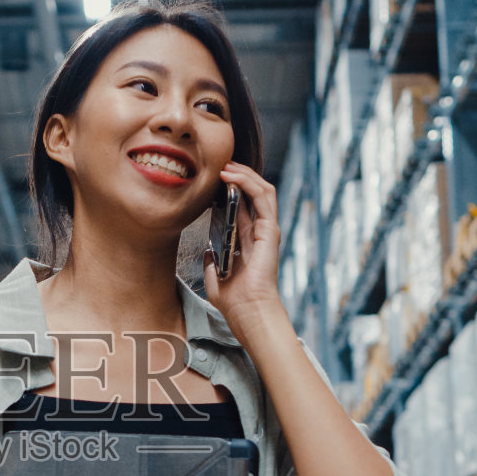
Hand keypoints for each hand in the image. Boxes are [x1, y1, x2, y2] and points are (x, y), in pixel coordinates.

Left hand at [203, 162, 284, 325]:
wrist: (247, 311)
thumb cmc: (234, 300)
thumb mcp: (214, 277)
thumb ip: (212, 263)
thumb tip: (207, 251)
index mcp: (247, 241)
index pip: (243, 206)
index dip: (231, 188)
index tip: (213, 178)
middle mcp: (259, 232)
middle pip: (253, 193)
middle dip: (238, 175)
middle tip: (221, 164)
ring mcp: (267, 230)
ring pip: (261, 190)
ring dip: (245, 174)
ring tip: (227, 165)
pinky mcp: (270, 230)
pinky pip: (264, 198)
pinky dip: (249, 183)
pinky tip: (232, 176)